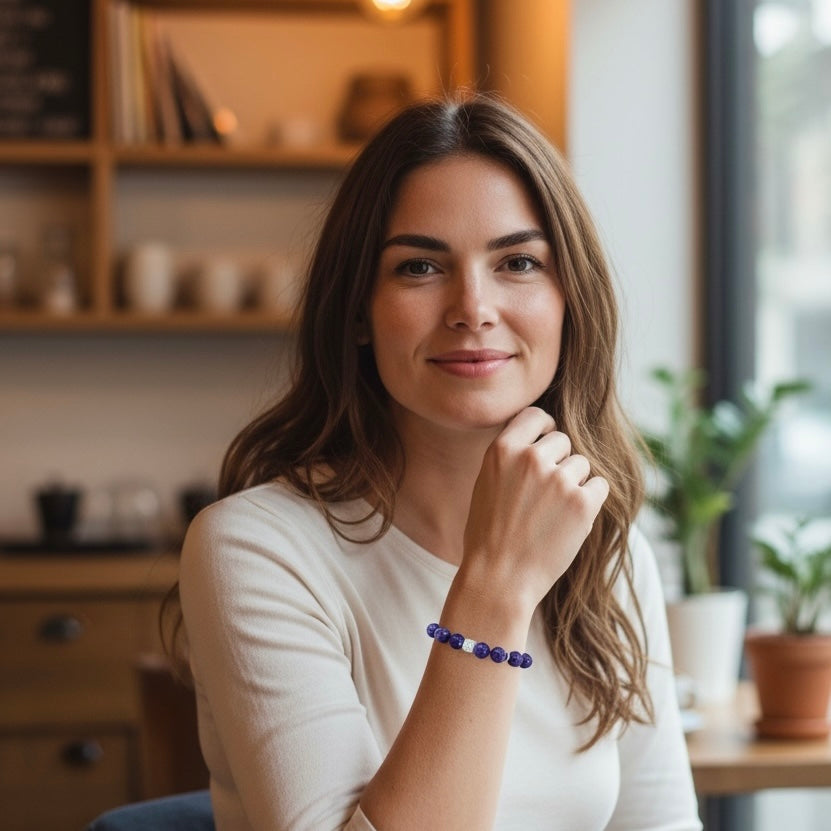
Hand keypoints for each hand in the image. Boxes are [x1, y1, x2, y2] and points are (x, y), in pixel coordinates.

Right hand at [461, 407, 608, 611]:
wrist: (498, 578)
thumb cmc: (489, 535)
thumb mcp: (486, 484)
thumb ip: (511, 458)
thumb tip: (542, 439)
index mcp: (502, 450)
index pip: (536, 416)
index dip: (545, 430)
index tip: (546, 447)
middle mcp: (531, 459)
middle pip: (563, 441)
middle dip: (560, 463)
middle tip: (546, 495)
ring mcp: (558, 480)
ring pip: (582, 465)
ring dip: (575, 485)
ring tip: (553, 514)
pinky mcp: (582, 503)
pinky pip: (600, 486)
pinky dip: (592, 502)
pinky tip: (571, 521)